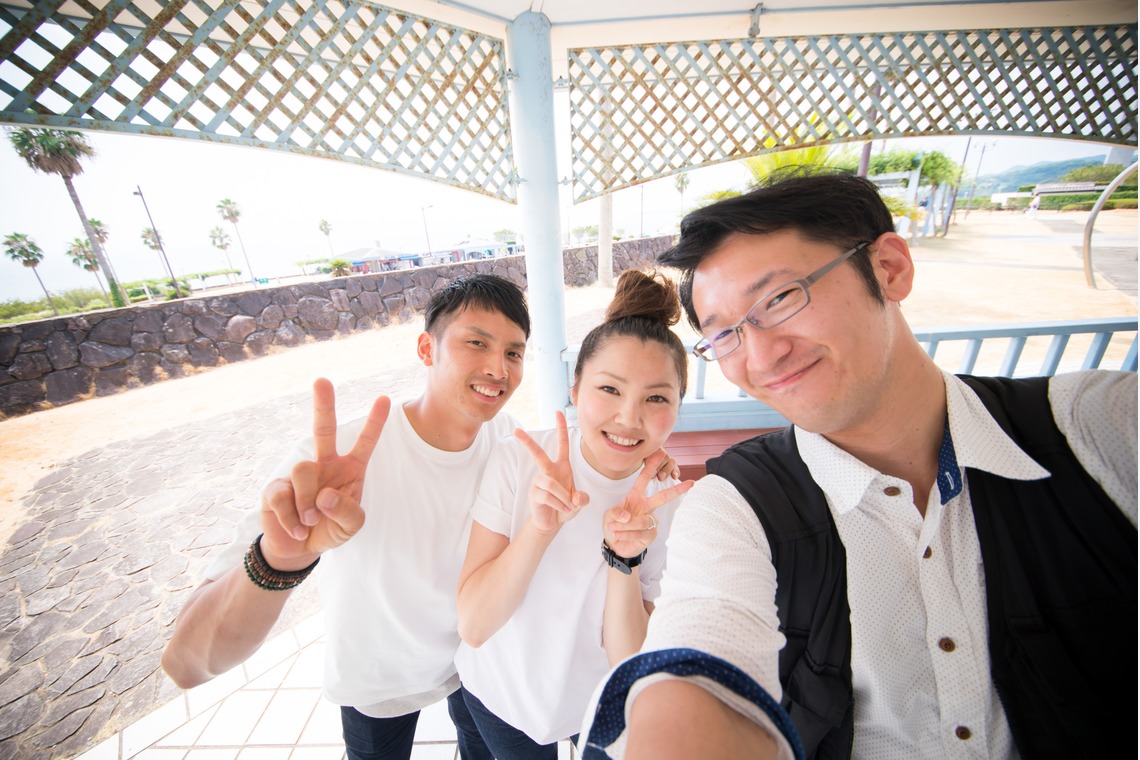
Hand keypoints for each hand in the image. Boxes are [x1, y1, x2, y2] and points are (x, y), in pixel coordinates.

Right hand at [260, 378, 390, 569]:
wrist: (300, 548)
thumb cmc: (331, 529)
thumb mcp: (351, 526)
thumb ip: (346, 512)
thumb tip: (324, 495)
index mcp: (350, 469)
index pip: (365, 442)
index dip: (374, 423)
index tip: (384, 398)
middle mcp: (325, 464)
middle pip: (324, 429)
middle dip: (323, 405)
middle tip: (322, 380)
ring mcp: (299, 474)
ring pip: (303, 471)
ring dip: (308, 501)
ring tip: (310, 521)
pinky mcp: (276, 487)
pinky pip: (283, 494)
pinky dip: (292, 518)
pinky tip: (297, 528)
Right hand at [515, 411, 589, 534]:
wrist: (553, 523)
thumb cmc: (565, 508)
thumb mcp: (579, 503)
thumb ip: (582, 499)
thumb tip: (576, 498)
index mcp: (562, 467)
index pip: (562, 444)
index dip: (561, 428)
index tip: (558, 412)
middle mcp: (548, 471)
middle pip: (537, 454)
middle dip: (527, 442)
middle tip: (516, 431)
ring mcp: (539, 482)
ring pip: (551, 484)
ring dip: (563, 498)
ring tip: (568, 507)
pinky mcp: (534, 494)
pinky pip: (547, 496)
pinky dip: (559, 505)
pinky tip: (561, 510)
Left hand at [604, 451, 693, 559]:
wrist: (614, 545)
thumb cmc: (613, 526)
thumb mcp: (608, 516)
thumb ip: (615, 513)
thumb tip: (627, 515)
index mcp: (636, 497)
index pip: (644, 479)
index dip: (650, 466)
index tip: (660, 453)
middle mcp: (646, 507)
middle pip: (663, 497)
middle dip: (677, 490)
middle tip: (690, 483)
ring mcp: (650, 520)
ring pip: (642, 520)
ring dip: (626, 526)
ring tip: (614, 529)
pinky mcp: (651, 534)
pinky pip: (640, 533)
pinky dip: (627, 534)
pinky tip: (619, 535)